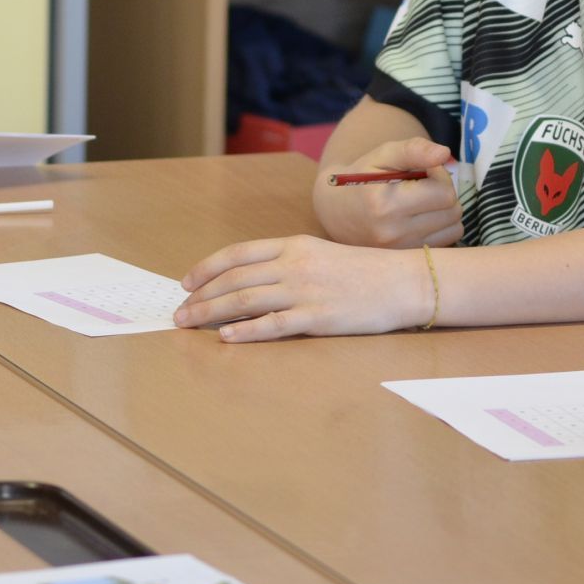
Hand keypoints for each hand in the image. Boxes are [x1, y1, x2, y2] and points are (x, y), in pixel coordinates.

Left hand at [173, 235, 432, 341]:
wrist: (403, 282)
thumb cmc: (364, 271)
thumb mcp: (321, 254)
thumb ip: (288, 263)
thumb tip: (252, 280)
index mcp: (293, 245)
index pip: (238, 254)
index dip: (206, 268)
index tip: (186, 283)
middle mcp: (294, 265)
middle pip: (234, 280)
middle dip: (201, 296)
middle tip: (179, 313)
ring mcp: (305, 291)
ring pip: (245, 301)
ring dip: (211, 313)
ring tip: (190, 325)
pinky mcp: (317, 318)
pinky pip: (273, 325)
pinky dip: (245, 332)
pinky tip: (226, 338)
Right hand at [311, 138, 461, 248]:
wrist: (336, 212)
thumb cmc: (362, 177)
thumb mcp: (383, 155)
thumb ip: (413, 149)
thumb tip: (445, 153)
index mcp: (385, 205)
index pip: (443, 192)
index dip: (440, 175)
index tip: (423, 171)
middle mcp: (393, 233)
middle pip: (452, 210)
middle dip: (444, 192)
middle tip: (423, 185)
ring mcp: (401, 250)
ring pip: (455, 228)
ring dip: (445, 210)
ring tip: (422, 201)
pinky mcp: (407, 258)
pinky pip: (446, 241)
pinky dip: (441, 227)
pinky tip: (421, 217)